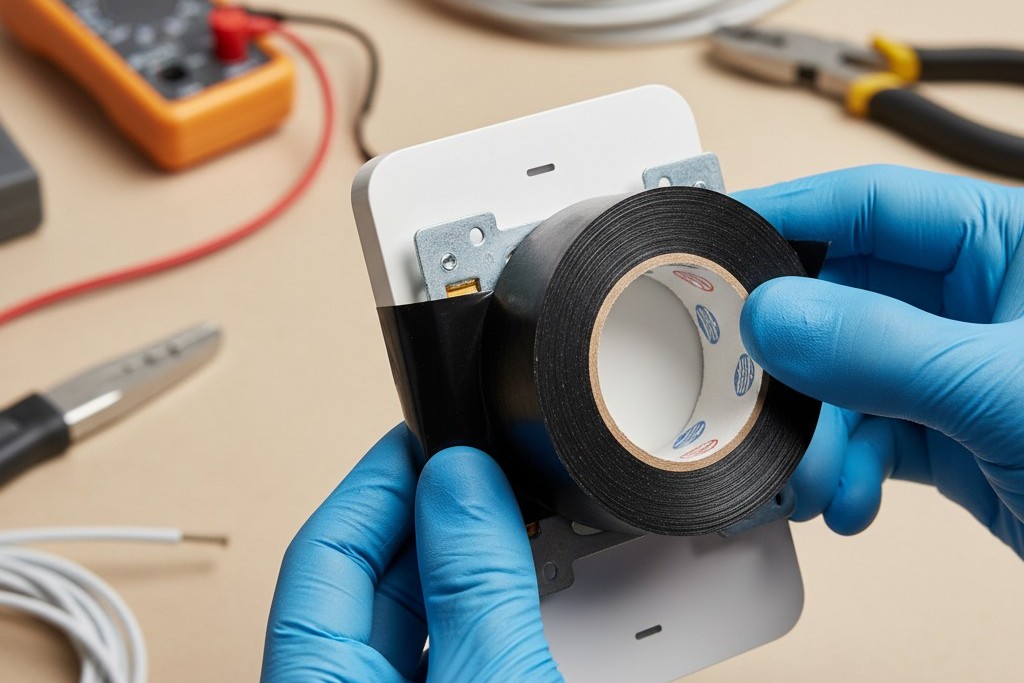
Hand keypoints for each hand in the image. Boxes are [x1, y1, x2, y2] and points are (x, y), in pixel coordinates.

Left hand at [261, 425, 562, 681]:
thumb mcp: (488, 680)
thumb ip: (473, 588)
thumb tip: (462, 482)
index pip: (323, 553)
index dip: (378, 482)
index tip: (427, 437)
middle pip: (365, 583)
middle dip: (424, 516)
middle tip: (477, 467)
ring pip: (409, 621)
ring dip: (456, 566)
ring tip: (505, 519)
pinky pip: (443, 655)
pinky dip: (474, 616)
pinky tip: (511, 591)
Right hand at [734, 165, 1023, 556]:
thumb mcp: (1003, 389)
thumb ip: (881, 347)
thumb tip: (775, 313)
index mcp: (1007, 243)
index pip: (870, 203)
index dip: (783, 214)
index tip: (711, 238)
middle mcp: (971, 300)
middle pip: (837, 296)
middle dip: (789, 357)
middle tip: (741, 378)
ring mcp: (950, 369)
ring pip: (837, 378)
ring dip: (812, 433)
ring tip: (809, 475)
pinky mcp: (942, 432)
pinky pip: (858, 435)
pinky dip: (838, 470)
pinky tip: (844, 497)